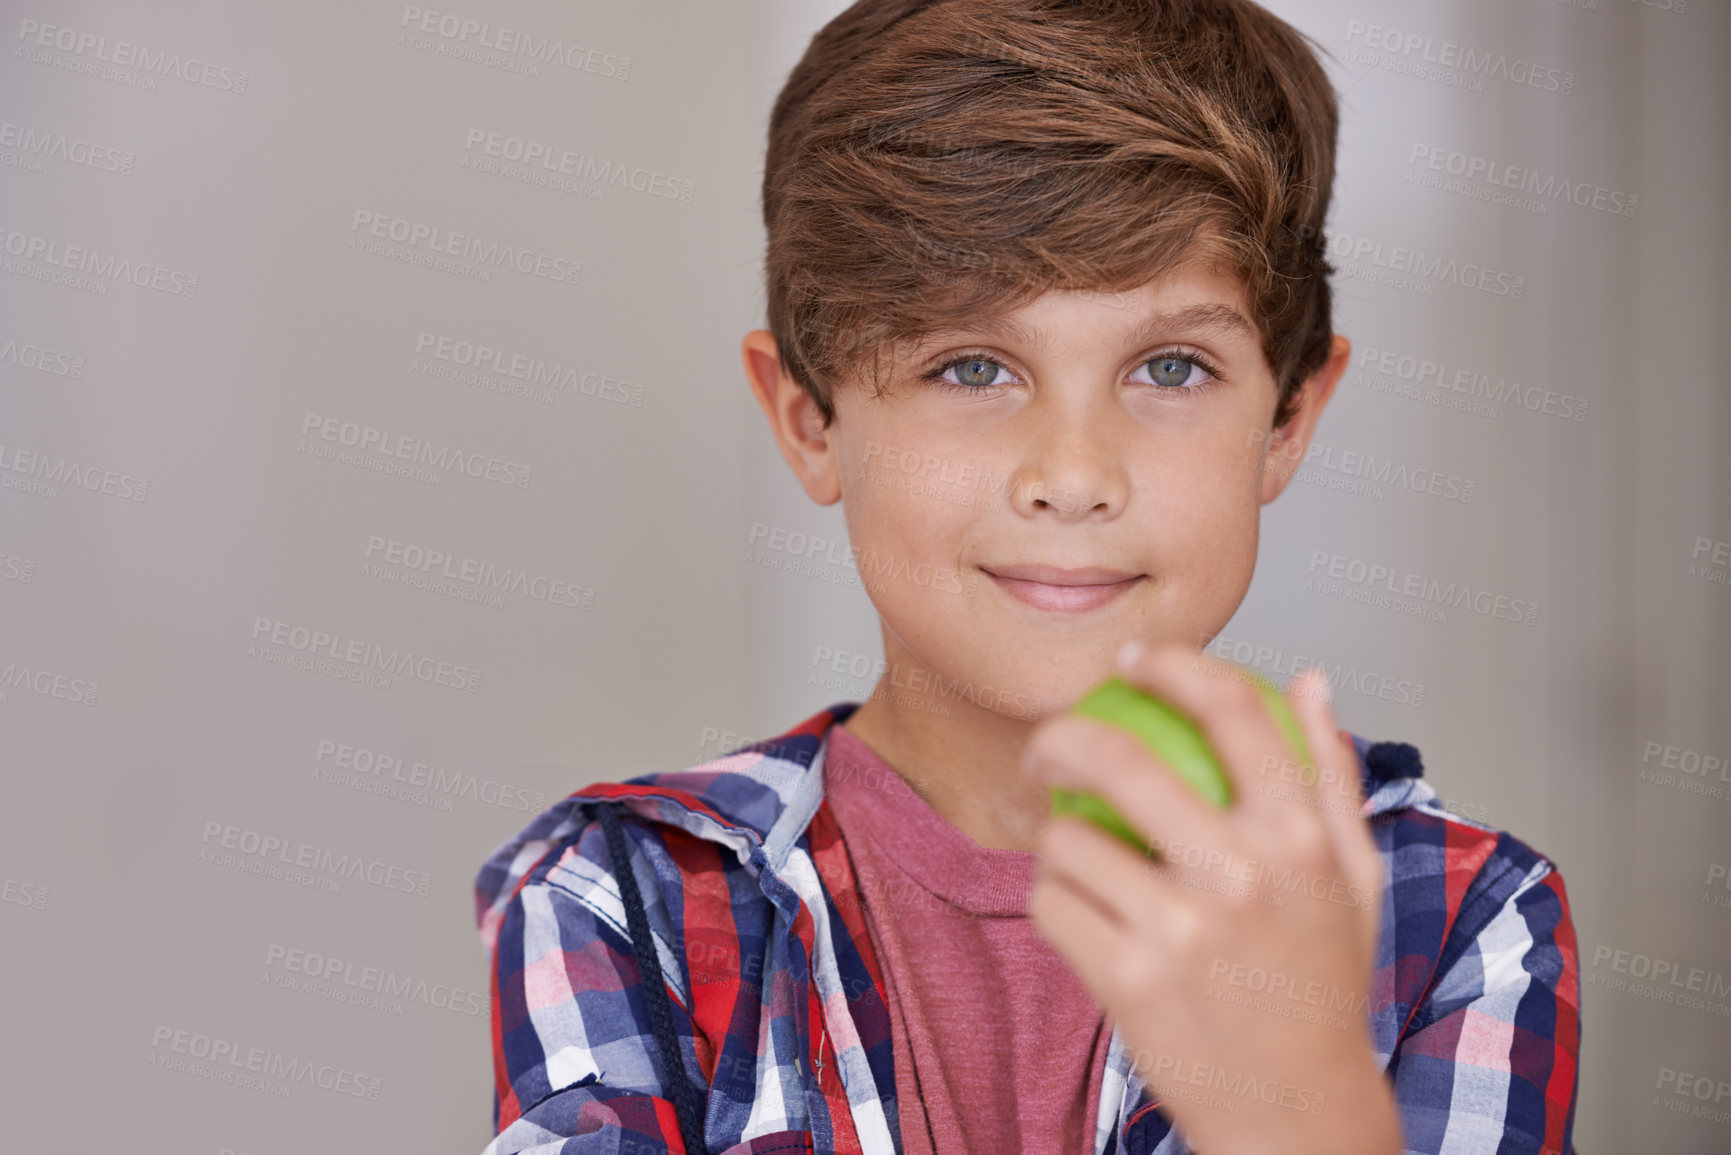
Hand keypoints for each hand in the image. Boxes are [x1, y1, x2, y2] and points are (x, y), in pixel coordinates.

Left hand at [1020, 640, 1401, 1154]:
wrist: (1297, 1116)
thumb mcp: (1353, 878)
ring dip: (1057, 841)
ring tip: (1079, 861)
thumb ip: (1332, 775)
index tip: (1135, 660)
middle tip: (1049, 748)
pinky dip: (1052, 901)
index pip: (1232, 710)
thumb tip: (1310, 680)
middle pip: (1118, 758)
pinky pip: (1050, 904)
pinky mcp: (1127, 980)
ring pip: (1066, 838)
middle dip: (1061, 737)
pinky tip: (1078, 912)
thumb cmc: (1320, 990)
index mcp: (1300, 837)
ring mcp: (1181, 929)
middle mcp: (1243, 874)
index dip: (1172, 665)